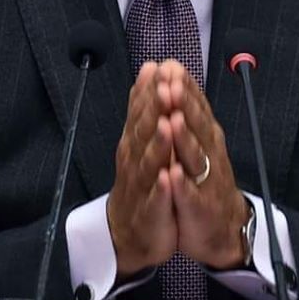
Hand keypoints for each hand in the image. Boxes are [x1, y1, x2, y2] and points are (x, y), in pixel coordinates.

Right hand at [107, 62, 177, 278]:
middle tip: (163, 87)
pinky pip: (156, 200)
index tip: (159, 69)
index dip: (149, 90)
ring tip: (165, 124)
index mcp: (136, 140)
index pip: (141, 111)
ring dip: (157, 143)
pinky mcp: (150, 213)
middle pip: (144, 131)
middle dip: (153, 109)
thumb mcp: (142, 139)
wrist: (132, 231)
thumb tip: (149, 68)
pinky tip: (166, 177)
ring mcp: (141, 186)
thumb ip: (145, 104)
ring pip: (149, 162)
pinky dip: (161, 188)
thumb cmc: (141, 180)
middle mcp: (135, 159)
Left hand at [157, 60, 249, 270]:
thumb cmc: (204, 176)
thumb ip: (184, 105)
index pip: (194, 106)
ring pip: (194, 156)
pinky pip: (191, 195)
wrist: (220, 225)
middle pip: (196, 125)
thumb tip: (172, 69)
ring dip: (184, 138)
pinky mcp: (200, 207)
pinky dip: (182, 185)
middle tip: (171, 85)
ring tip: (172, 121)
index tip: (171, 68)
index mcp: (204, 134)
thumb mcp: (195, 138)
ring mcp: (205, 179)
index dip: (183, 87)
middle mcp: (208, 152)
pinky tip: (173, 174)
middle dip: (184, 105)